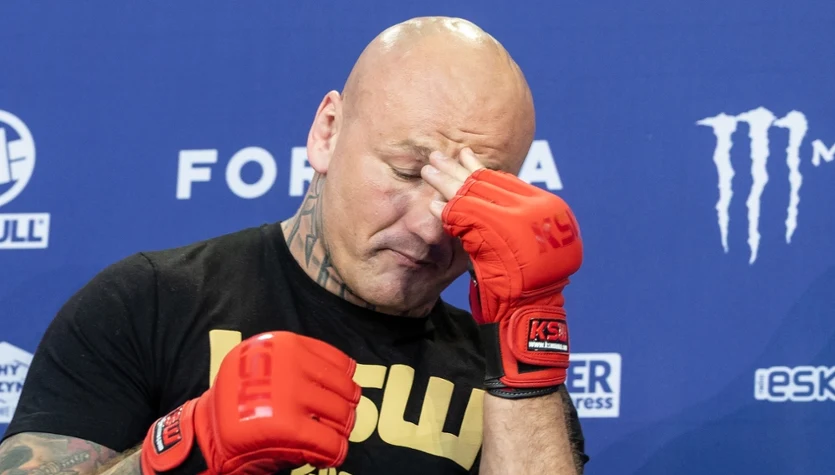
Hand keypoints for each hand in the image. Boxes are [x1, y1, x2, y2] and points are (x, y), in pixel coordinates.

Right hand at [140, 332, 360, 474]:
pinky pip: (329, 443)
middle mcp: (288, 365)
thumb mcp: (268, 364)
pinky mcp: (287, 428)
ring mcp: (288, 396)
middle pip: (342, 388)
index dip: (345, 380)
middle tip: (341, 420)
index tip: (342, 392)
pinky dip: (335, 452)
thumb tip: (350, 375)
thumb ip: (301, 363)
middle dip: (345, 408)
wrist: (207, 430)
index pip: (336, 361)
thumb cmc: (242, 398)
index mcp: (285, 345)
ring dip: (341, 429)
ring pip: (340, 414)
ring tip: (331, 436)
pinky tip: (329, 454)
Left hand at [421, 148, 582, 398]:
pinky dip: (447, 211)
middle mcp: (534, 209)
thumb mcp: (522, 241)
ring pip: (473, 194)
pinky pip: (466, 218)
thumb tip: (480, 192)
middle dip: (457, 169)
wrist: (533, 309)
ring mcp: (516, 222)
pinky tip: (431, 204)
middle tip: (436, 156)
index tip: (463, 153)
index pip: (505, 179)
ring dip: (446, 182)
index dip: (480, 167)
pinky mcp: (497, 237)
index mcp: (544, 207)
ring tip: (426, 170)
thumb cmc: (528, 281)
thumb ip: (509, 217)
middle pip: (487, 182)